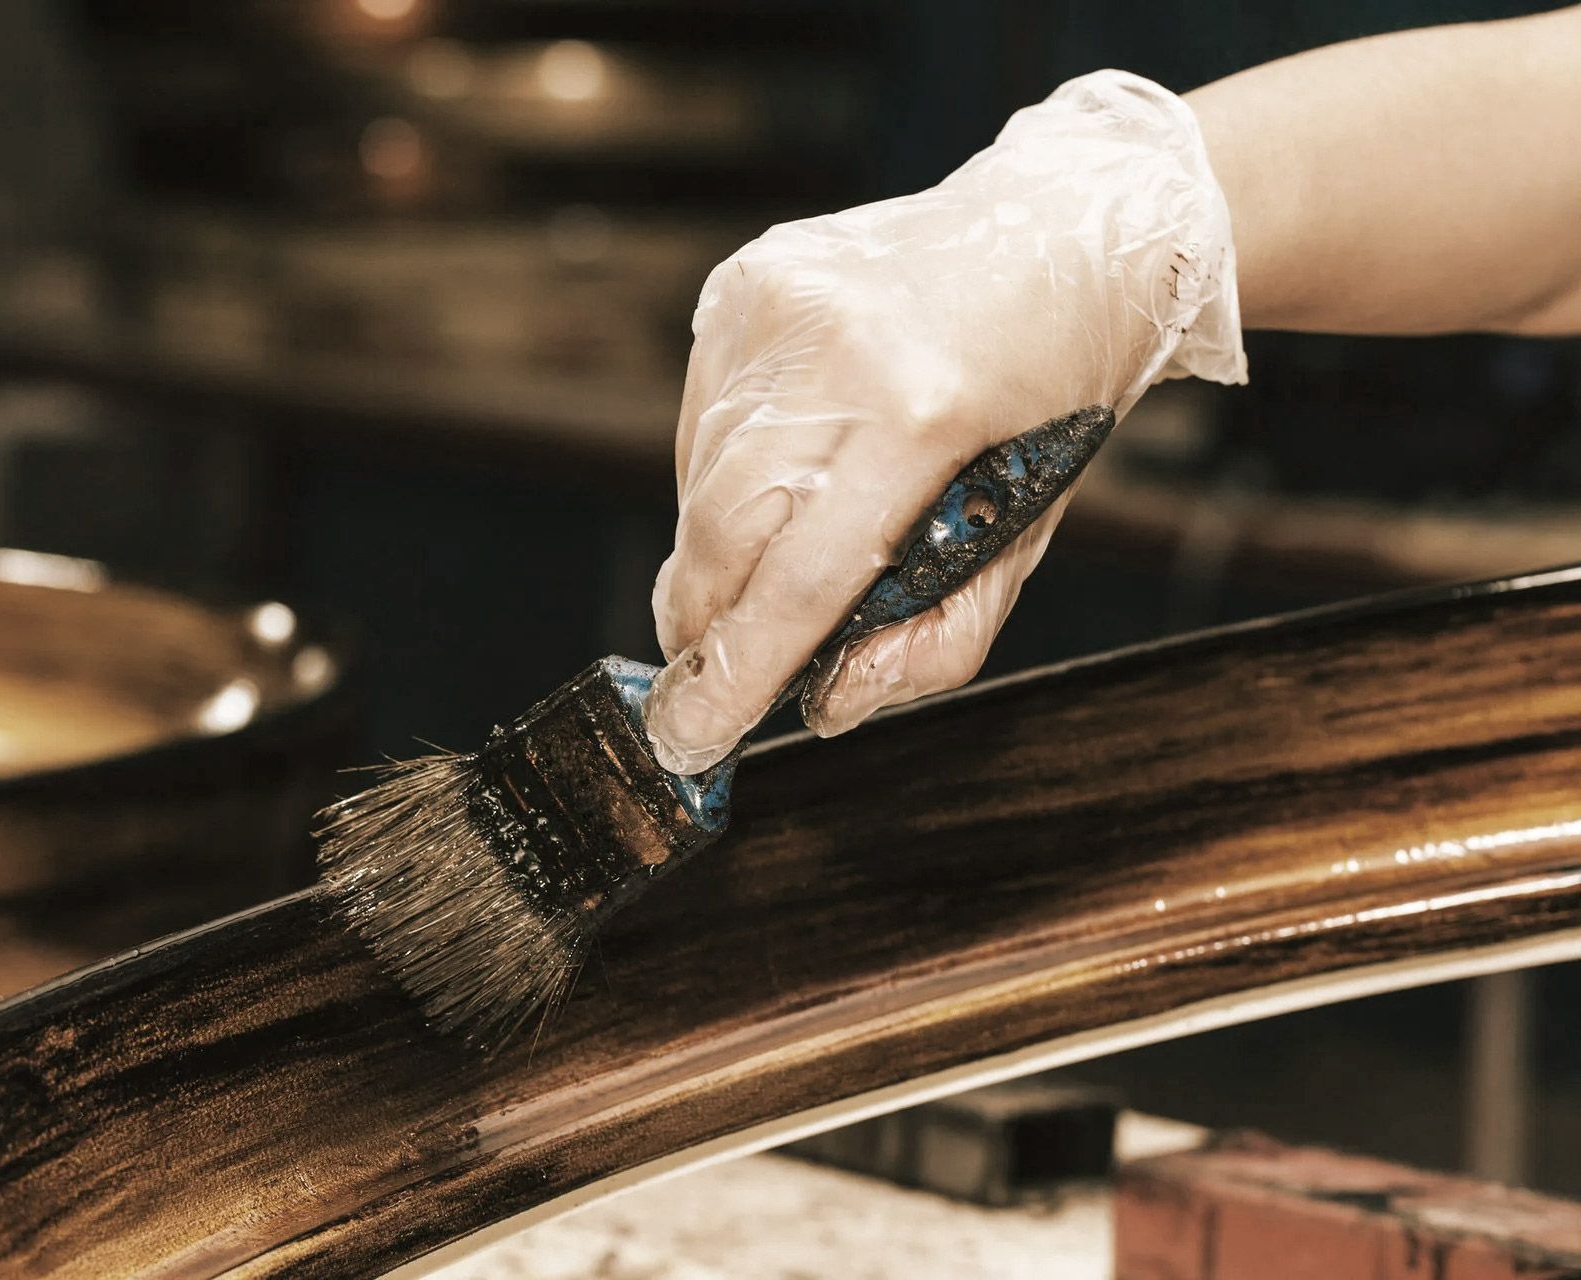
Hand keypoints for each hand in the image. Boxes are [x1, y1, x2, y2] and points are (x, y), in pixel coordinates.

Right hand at [642, 71, 1246, 774]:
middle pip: (720, 533)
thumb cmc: (1050, 402)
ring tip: (776, 550)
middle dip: (702, 624)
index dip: (735, 673)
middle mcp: (838, 350)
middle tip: (704, 676)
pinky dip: (721, 476)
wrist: (1062, 235)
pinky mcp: (746, 283)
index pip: (799, 580)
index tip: (687, 738)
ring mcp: (781, 306)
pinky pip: (699, 420)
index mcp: (924, 414)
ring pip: (696, 480)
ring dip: (717, 550)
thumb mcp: (1025, 538)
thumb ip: (932, 641)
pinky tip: (783, 467)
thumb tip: (821, 704)